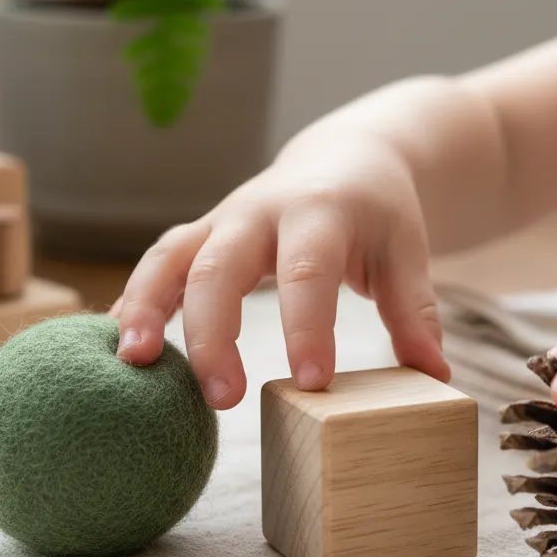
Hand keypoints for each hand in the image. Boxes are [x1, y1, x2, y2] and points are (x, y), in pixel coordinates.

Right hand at [108, 133, 449, 408]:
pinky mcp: (203, 236)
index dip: (307, 325)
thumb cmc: (378, 211)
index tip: (311, 382)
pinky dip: (136, 301)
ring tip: (133, 363)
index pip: (308, 269)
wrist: (345, 157)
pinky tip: (119, 346)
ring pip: (170, 257)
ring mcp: (224, 221)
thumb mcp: (406, 251)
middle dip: (214, 332)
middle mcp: (260, 212)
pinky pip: (160, 263)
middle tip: (223, 399)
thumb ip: (415, 311)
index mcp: (320, 212)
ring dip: (146, 306)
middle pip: (221, 265)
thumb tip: (436, 378)